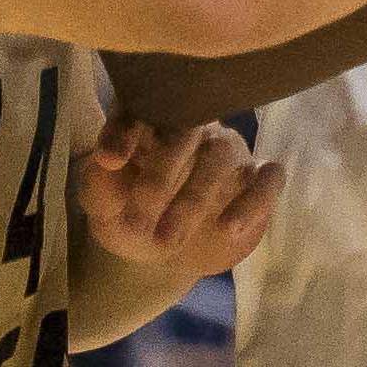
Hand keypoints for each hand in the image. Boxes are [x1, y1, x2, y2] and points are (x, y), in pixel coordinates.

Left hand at [77, 114, 281, 277]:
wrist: (164, 260)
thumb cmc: (130, 220)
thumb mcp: (103, 209)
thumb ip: (97, 183)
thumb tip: (106, 159)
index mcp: (149, 125)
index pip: (140, 105)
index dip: (126, 126)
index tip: (109, 161)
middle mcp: (193, 129)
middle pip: (185, 130)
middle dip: (159, 176)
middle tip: (137, 223)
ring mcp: (230, 153)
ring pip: (223, 154)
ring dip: (194, 196)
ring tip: (167, 239)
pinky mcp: (258, 182)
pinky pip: (269, 179)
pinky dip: (252, 201)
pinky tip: (228, 228)